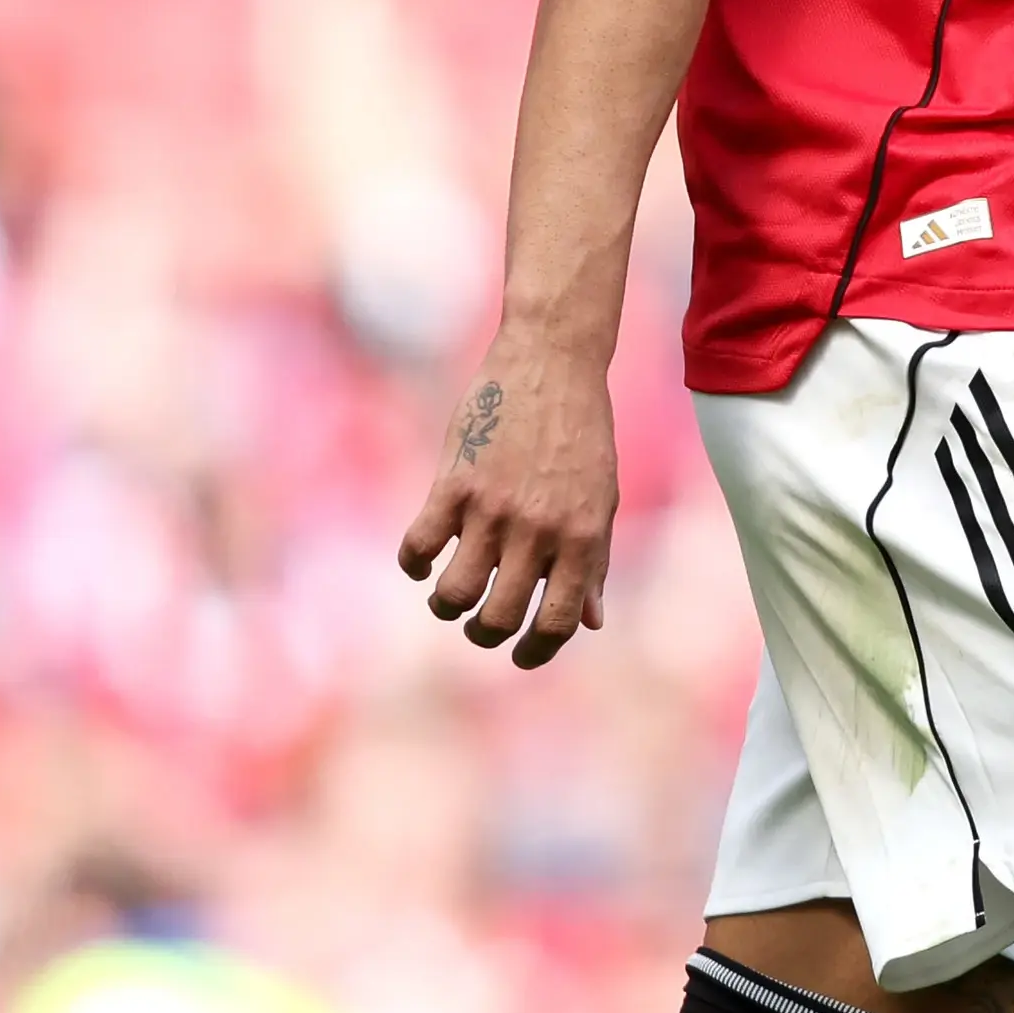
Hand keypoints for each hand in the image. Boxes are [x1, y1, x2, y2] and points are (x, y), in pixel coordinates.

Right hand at [397, 340, 618, 667]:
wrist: (553, 359)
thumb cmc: (581, 432)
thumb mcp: (599, 496)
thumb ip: (593, 561)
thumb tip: (592, 622)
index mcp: (581, 535)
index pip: (555, 623)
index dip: (534, 651)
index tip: (519, 653)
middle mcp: (538, 528)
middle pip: (498, 617)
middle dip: (484, 632)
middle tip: (479, 622)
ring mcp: (494, 506)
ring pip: (454, 593)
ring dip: (446, 605)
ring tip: (449, 594)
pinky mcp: (454, 481)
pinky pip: (420, 545)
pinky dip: (414, 562)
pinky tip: (423, 558)